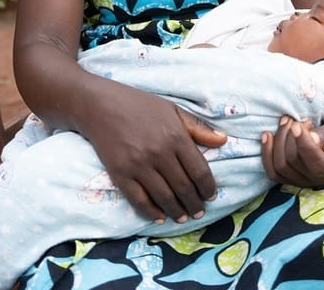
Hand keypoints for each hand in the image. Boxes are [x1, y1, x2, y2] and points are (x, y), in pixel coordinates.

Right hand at [81, 82, 225, 223]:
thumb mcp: (172, 109)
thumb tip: (223, 141)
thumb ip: (198, 127)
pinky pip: (140, 200)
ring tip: (183, 217)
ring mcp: (139, 165)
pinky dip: (152, 213)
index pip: (200, 171)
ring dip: (177, 212)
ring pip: (164, 198)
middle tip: (199, 212)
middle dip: (195, 204)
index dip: (208, 188)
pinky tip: (160, 217)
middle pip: (184, 188)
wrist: (99, 105)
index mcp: (176, 136)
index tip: (210, 196)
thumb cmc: (139, 105)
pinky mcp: (120, 174)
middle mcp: (159, 153)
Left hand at [260, 114, 323, 186]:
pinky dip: (267, 153)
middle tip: (294, 119)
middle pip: (293, 162)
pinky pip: (273, 172)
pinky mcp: (292, 178)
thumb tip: (310, 139)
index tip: (297, 124)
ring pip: (280, 167)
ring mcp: (304, 181)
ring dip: (278, 141)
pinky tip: (267, 135)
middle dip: (288, 136)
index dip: (302, 143)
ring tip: (285, 122)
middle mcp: (319, 179)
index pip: (316, 162)